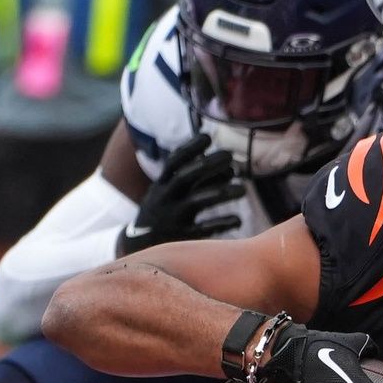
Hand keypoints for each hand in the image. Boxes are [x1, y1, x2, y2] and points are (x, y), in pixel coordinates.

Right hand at [117, 134, 243, 255]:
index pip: (173, 162)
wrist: (139, 246)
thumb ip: (195, 181)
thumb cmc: (164, 212)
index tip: (208, 136)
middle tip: (230, 156)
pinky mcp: (181, 237)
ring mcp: (172, 218)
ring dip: (221, 193)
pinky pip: (203, 229)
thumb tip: (231, 169)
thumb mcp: (169, 193)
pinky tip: (238, 220)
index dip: (189, 148)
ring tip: (243, 189)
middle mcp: (165, 199)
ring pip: (197, 202)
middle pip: (186, 177)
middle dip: (208, 165)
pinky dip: (221, 224)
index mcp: (161, 186)